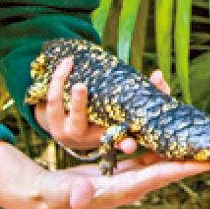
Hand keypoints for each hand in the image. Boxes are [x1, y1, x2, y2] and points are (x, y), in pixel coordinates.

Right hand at [0, 140, 209, 208]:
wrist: (43, 197)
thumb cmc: (48, 196)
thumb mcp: (57, 193)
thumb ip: (71, 192)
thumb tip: (85, 193)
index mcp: (118, 190)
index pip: (156, 178)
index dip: (183, 169)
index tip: (208, 163)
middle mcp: (130, 183)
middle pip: (168, 167)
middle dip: (193, 159)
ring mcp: (128, 174)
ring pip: (160, 155)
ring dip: (179, 143)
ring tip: (202, 127)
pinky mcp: (122, 165)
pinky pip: (147, 149)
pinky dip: (160, 136)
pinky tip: (171, 121)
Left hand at [33, 56, 170, 154]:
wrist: (73, 128)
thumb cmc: (107, 115)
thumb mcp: (125, 109)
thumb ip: (147, 93)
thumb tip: (159, 75)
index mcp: (107, 138)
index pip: (119, 144)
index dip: (126, 145)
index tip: (130, 145)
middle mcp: (84, 139)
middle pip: (79, 124)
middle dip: (78, 103)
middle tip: (80, 86)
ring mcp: (65, 131)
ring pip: (57, 108)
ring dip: (59, 83)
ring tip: (70, 63)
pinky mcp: (52, 122)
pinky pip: (50, 100)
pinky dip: (56, 79)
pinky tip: (65, 63)